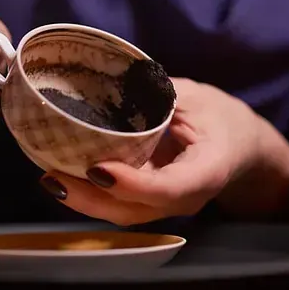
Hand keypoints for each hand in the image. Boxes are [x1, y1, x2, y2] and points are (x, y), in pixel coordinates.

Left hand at [40, 79, 288, 224]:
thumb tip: (116, 75)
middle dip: (91, 199)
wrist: (238, 146)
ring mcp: (165, 205)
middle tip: (53, 176)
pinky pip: (116, 205)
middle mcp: (186, 197)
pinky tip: (61, 176)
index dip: (133, 184)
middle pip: (136, 210)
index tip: (99, 169)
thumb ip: (158, 92)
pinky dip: (88, 195)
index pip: (171, 188)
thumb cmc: (218, 117)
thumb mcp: (195, 95)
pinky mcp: (148, 203)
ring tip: (50, 176)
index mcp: (208, 169)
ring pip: (121, 213)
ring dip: (83, 200)